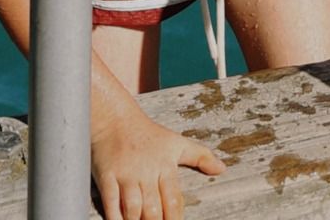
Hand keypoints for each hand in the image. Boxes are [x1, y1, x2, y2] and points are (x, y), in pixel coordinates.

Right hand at [91, 102, 224, 219]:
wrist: (115, 118)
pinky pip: (111, 204)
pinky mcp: (107, 177)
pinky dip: (115, 218)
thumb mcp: (176, 142)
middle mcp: (146, 171)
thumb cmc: (148, 134)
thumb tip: (222, 169)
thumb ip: (200, 156)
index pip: (173, 200)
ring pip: (133, 209)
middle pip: (153, 209)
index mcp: (165, 165)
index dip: (175, 219)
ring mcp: (126, 175)